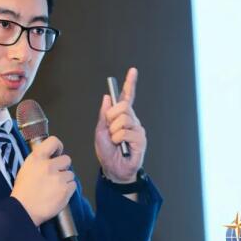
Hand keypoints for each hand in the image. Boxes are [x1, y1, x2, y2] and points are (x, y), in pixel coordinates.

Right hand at [11, 136, 76, 226]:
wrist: (23, 211)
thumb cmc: (23, 191)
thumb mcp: (27, 168)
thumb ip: (40, 160)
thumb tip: (52, 157)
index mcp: (37, 158)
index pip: (54, 141)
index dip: (58, 147)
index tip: (57, 153)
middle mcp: (49, 166)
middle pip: (67, 159)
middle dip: (62, 167)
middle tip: (54, 176)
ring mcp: (58, 179)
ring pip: (71, 174)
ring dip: (65, 180)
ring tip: (54, 188)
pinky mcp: (65, 191)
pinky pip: (73, 185)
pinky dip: (68, 190)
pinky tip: (57, 194)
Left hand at [95, 67, 146, 182]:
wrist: (113, 169)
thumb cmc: (107, 152)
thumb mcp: (100, 131)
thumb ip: (104, 114)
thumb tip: (107, 97)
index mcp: (122, 116)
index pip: (127, 97)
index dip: (130, 83)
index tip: (132, 71)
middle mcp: (132, 120)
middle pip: (123, 106)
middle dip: (111, 117)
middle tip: (110, 130)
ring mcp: (137, 129)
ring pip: (123, 119)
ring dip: (113, 131)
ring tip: (116, 141)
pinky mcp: (141, 139)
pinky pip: (126, 132)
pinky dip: (118, 139)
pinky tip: (121, 146)